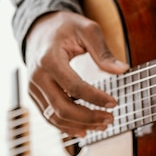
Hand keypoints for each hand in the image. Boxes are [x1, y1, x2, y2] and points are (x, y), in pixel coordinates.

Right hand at [25, 11, 128, 136]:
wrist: (40, 27)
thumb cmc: (66, 26)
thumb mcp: (88, 30)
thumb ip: (104, 52)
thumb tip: (123, 70)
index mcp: (49, 58)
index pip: (74, 86)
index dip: (96, 98)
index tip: (114, 103)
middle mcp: (37, 76)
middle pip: (62, 108)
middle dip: (88, 117)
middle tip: (110, 119)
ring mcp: (33, 87)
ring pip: (54, 117)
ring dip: (79, 125)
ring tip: (102, 125)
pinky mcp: (34, 94)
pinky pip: (48, 116)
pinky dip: (66, 126)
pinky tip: (83, 129)